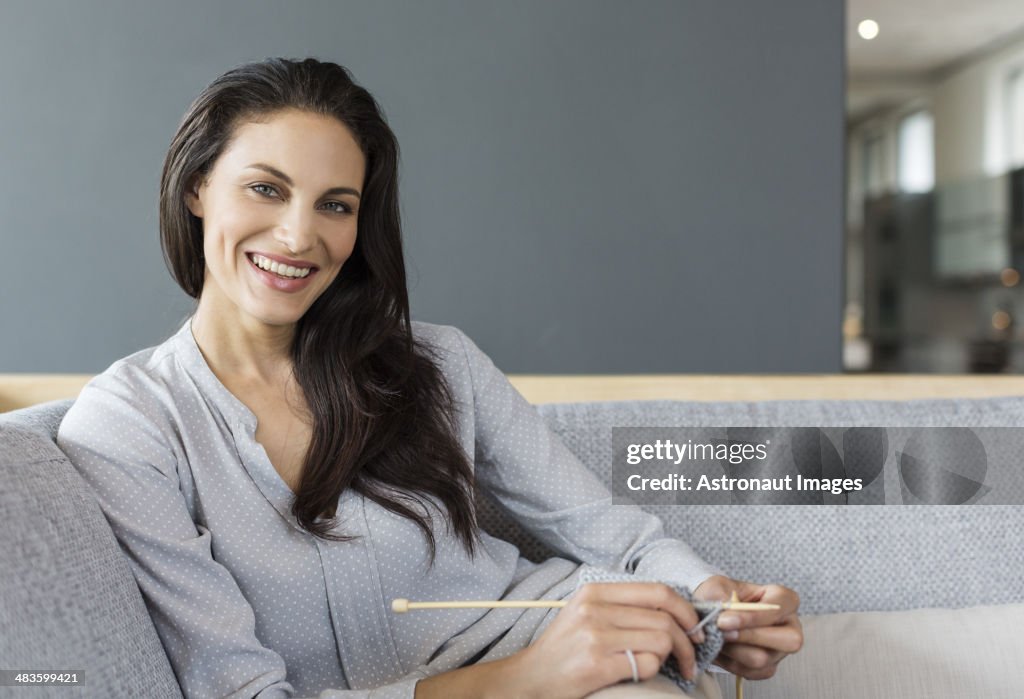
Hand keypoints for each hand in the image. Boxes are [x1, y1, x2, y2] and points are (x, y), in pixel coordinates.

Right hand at [511, 582, 704, 698]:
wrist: (530, 678)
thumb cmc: (563, 648)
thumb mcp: (585, 612)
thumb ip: (621, 605)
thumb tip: (672, 610)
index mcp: (595, 591)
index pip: (658, 591)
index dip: (685, 609)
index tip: (694, 627)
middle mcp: (595, 609)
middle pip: (664, 617)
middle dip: (688, 639)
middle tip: (692, 654)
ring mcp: (596, 636)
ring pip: (661, 640)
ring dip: (672, 658)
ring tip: (668, 668)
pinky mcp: (597, 664)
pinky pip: (647, 664)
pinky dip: (653, 671)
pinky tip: (642, 675)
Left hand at [693, 575, 802, 679]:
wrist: (712, 613)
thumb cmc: (720, 595)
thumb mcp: (717, 587)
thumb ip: (721, 597)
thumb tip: (723, 615)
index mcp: (784, 599)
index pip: (778, 608)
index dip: (752, 617)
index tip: (724, 620)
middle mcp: (790, 627)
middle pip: (788, 640)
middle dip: (749, 637)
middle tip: (722, 631)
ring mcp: (781, 650)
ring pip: (763, 659)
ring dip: (733, 650)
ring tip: (716, 637)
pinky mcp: (768, 668)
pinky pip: (751, 672)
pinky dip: (730, 662)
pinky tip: (720, 649)